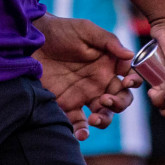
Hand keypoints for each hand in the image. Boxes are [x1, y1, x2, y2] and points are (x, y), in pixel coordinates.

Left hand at [34, 14, 139, 139]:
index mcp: (108, 65)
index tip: (127, 82)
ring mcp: (83, 95)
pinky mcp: (66, 105)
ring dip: (104, 120)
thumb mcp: (86, 30)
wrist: (31, 40)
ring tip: (94, 118)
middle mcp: (99, 82)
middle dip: (119, 104)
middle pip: (120, 100)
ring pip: (103, 114)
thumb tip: (130, 55)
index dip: (133, 82)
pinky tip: (81, 134)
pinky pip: (79, 123)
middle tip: (106, 100)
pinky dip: (82, 132)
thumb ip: (108, 41)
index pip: (128, 78)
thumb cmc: (61, 31)